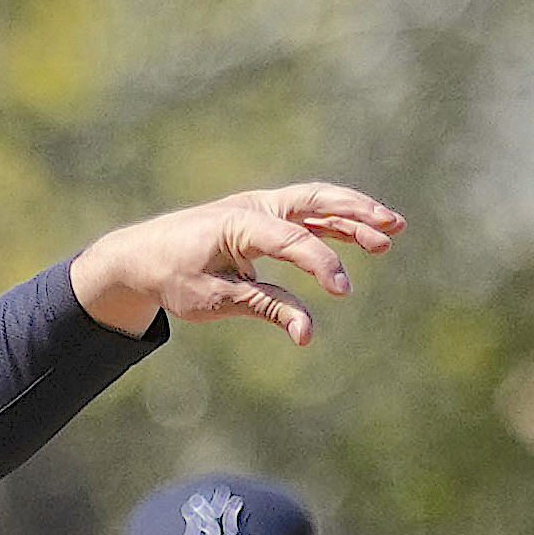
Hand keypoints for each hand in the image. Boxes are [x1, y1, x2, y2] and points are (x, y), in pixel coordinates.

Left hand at [68, 182, 404, 344]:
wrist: (140, 255)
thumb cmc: (173, 278)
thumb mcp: (213, 300)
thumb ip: (265, 309)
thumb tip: (308, 334)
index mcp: (236, 223)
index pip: (291, 239)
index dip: (321, 263)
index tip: (343, 291)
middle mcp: (251, 207)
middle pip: (313, 200)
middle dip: (355, 213)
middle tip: (392, 227)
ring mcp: (258, 208)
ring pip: (315, 204)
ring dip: (353, 215)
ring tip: (392, 230)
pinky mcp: (261, 217)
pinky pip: (304, 216)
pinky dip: (333, 223)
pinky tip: (361, 235)